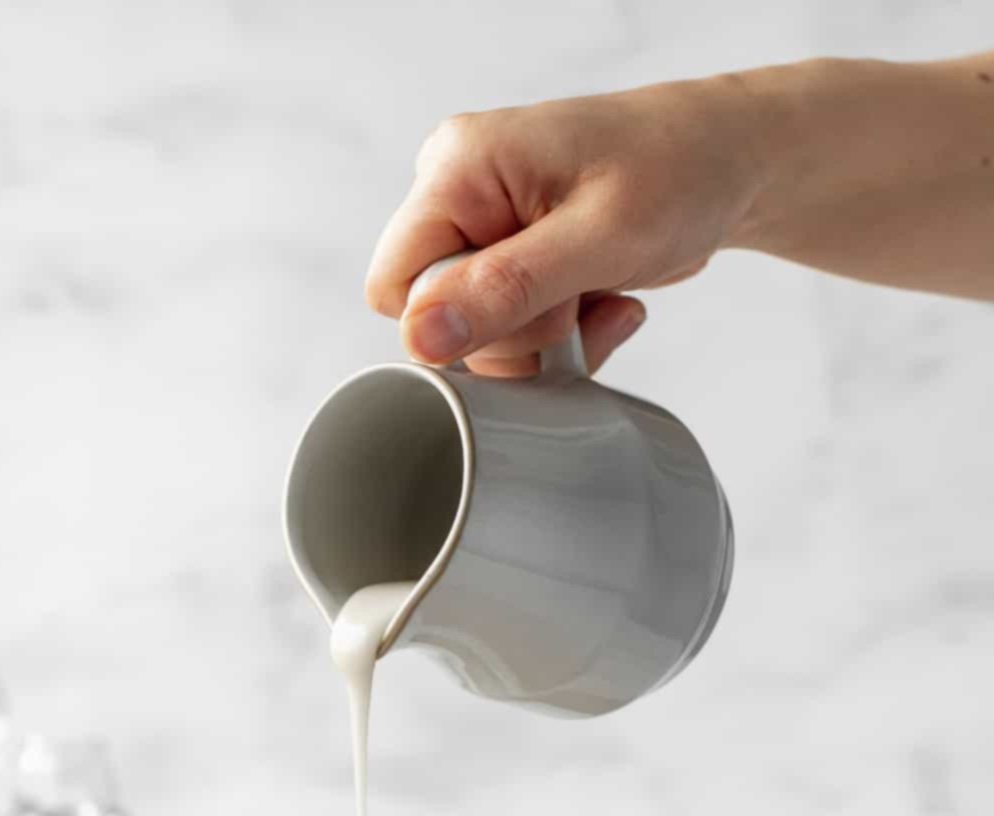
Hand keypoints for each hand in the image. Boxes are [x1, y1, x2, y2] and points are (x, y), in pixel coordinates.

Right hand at [366, 80, 760, 376]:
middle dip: (514, 334)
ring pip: (478, 336)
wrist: (734, 159)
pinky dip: (563, 335)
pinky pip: (512, 331)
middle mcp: (459, 192)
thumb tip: (421, 337)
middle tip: (580, 298)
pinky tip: (605, 301)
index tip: (532, 305)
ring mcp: (486, 227)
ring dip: (547, 340)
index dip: (454, 323)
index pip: (397, 287)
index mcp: (459, 167)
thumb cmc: (680, 171)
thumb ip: (505, 289)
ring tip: (603, 295)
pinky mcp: (514, 257)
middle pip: (437, 320)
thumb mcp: (598, 238)